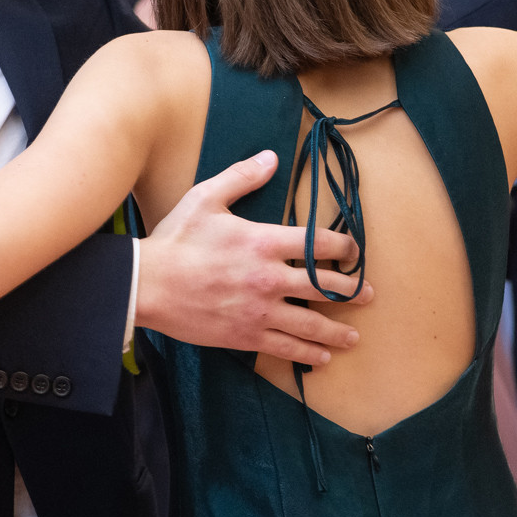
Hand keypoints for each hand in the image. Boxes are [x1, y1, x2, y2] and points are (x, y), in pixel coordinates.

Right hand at [135, 150, 368, 366]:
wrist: (147, 285)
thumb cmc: (176, 239)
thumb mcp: (206, 197)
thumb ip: (242, 177)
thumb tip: (271, 158)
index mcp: (264, 241)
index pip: (320, 244)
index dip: (345, 248)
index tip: (355, 252)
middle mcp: (269, 278)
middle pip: (324, 286)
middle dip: (352, 291)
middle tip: (369, 295)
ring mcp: (259, 311)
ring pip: (310, 323)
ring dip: (337, 330)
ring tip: (354, 336)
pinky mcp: (245, 335)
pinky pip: (285, 347)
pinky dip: (307, 353)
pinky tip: (322, 358)